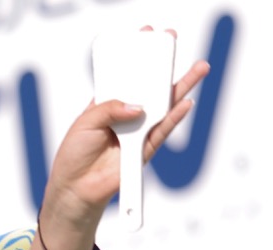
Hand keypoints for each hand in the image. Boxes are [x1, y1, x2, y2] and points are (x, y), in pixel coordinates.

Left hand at [44, 35, 210, 226]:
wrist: (75, 188)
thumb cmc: (74, 155)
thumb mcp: (85, 123)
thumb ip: (110, 109)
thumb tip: (138, 107)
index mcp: (108, 105)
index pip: (127, 78)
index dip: (137, 59)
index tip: (147, 37)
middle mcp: (126, 116)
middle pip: (151, 88)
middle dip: (165, 67)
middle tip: (176, 45)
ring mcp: (138, 132)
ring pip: (164, 106)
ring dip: (181, 88)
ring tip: (199, 69)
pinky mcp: (145, 150)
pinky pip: (162, 131)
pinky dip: (174, 117)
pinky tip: (186, 102)